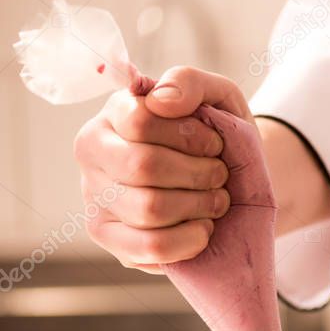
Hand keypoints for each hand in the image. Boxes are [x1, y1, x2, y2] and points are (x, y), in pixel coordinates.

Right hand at [73, 66, 252, 271]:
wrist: (234, 185)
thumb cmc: (218, 139)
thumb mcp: (218, 97)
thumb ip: (190, 82)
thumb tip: (161, 100)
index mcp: (114, 114)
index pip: (140, 120)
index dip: (191, 135)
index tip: (214, 143)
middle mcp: (94, 154)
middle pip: (144, 166)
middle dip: (199, 173)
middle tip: (219, 176)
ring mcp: (96, 199)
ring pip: (149, 208)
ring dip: (200, 205)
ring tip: (215, 200)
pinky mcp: (111, 241)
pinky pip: (151, 248)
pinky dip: (190, 239)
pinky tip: (203, 227)